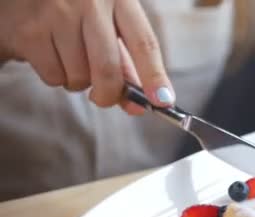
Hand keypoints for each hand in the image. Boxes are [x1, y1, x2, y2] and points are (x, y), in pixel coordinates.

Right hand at [0, 0, 173, 113]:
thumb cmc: (75, 4)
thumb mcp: (108, 18)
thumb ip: (125, 60)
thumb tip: (136, 105)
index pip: (144, 43)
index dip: (155, 77)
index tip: (163, 102)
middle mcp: (89, 3)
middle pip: (108, 69)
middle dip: (109, 94)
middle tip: (103, 98)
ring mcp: (56, 15)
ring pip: (78, 77)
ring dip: (77, 81)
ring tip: (68, 56)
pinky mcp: (28, 30)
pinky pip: (52, 76)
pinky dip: (55, 75)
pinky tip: (48, 51)